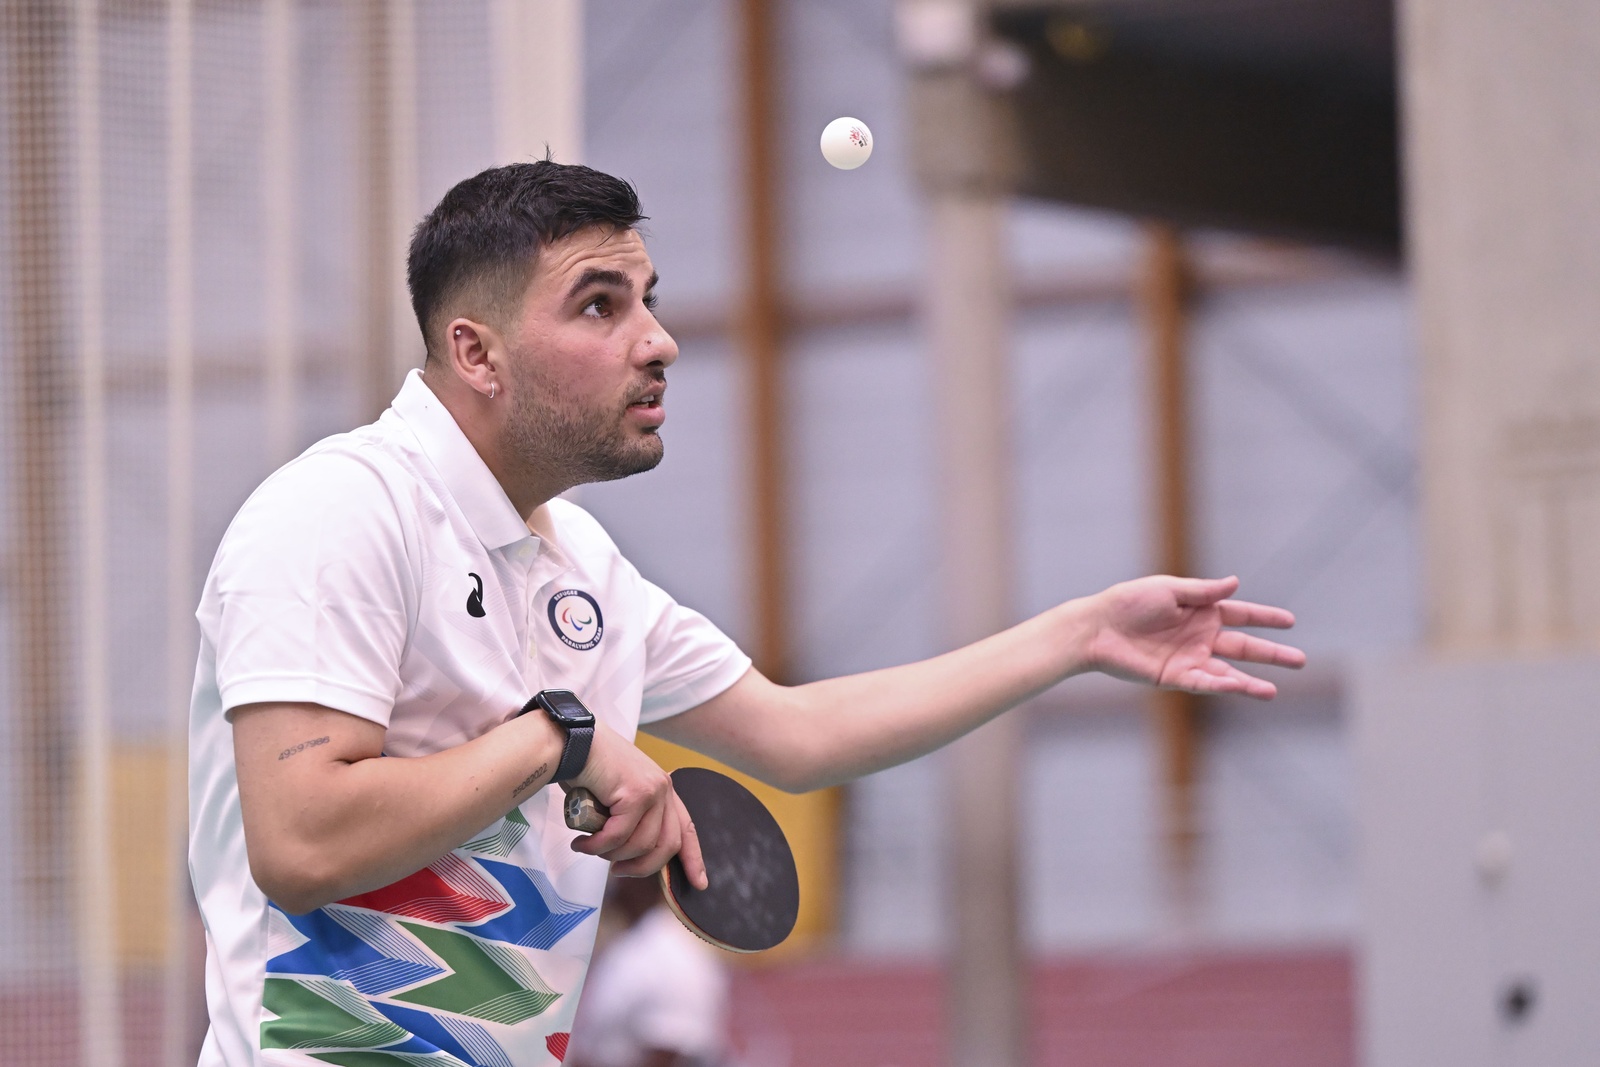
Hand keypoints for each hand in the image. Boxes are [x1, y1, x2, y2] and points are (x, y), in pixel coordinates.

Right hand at [566, 720, 707, 888]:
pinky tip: (582, 843)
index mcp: (663, 790)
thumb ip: (630, 819)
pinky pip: (619, 837)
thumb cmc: (588, 769)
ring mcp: (653, 790)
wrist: (571, 741)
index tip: (699, 883)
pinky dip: (597, 846)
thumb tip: (629, 853)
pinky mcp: (635, 794)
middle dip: (642, 867)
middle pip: (667, 845)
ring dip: (611, 855)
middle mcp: (664, 789)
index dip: (693, 858)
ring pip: (641, 845)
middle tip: (617, 870)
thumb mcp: (618, 797)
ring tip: (589, 847)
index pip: (686, 828)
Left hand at [1083, 575, 1304, 698]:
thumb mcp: (1168, 589)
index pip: (1241, 614)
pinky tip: (1240, 687)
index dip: (1265, 618)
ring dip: (1250, 682)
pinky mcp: (1174, 677)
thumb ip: (1202, 591)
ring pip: (1228, 672)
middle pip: (1243, 646)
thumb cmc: (1129, 602)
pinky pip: (1203, 683)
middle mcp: (1200, 636)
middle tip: (1301, 660)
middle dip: (1272, 654)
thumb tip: (1236, 583)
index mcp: (1201, 611)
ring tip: (1275, 691)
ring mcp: (1189, 658)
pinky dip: (1221, 685)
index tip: (1290, 622)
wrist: (1097, 627)